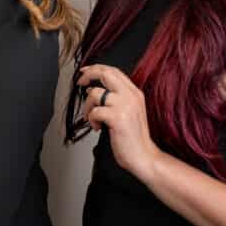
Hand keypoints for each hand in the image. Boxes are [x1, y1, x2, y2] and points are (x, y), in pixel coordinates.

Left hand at [78, 64, 161, 185]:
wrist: (144, 157)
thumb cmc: (133, 138)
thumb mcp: (127, 112)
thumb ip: (113, 99)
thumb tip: (92, 90)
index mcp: (134, 93)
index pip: (114, 71)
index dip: (96, 68)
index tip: (85, 72)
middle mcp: (131, 96)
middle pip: (106, 73)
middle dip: (88, 75)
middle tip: (80, 83)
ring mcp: (125, 106)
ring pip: (95, 93)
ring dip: (88, 106)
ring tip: (92, 118)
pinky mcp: (118, 118)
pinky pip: (95, 111)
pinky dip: (91, 120)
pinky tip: (97, 128)